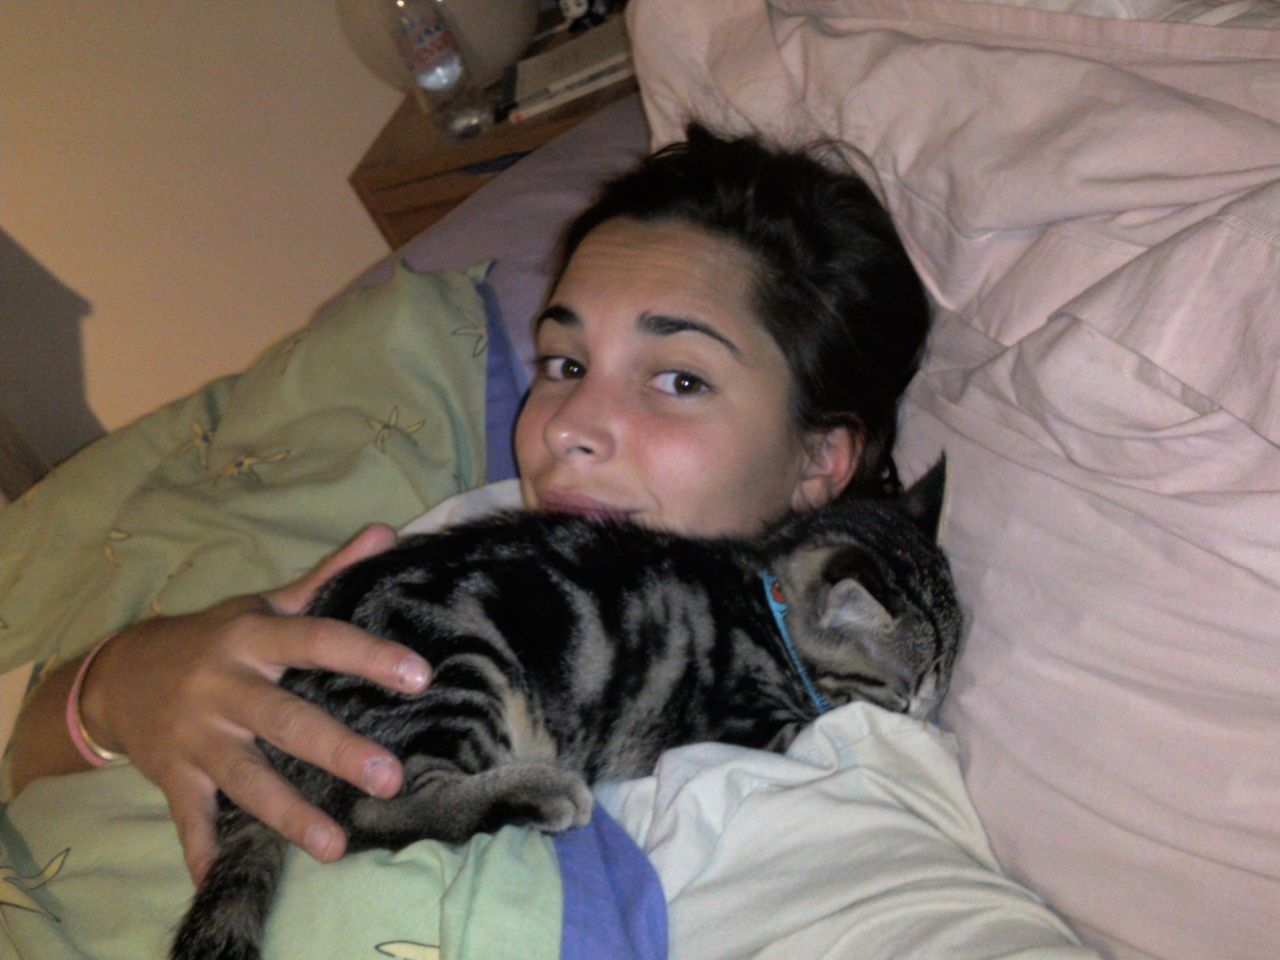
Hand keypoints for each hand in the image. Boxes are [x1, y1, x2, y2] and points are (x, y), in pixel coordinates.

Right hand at [78, 524, 430, 883]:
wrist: (118, 674)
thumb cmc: (213, 636)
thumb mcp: (266, 602)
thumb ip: (329, 574)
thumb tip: (388, 532)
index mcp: (254, 637)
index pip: (318, 640)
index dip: (368, 656)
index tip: (419, 675)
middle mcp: (226, 685)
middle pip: (286, 720)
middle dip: (337, 751)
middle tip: (390, 778)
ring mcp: (198, 735)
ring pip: (246, 777)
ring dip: (289, 814)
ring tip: (334, 847)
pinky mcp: (173, 774)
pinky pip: (189, 818)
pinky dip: (202, 851)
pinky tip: (219, 881)